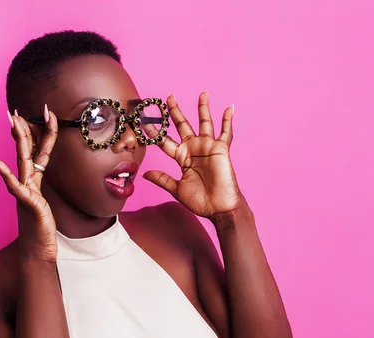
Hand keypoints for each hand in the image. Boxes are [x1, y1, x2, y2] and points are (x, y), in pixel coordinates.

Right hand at [0, 106, 58, 262]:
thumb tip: (37, 177)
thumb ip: (38, 189)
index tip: (48, 112)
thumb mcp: (42, 203)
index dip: (46, 132)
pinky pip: (17, 188)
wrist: (37, 253)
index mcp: (35, 181)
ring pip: (23, 162)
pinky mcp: (29, 205)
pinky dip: (6, 175)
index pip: (41, 151)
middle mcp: (29, 184)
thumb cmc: (40, 228)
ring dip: (18, 141)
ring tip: (13, 122)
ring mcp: (27, 193)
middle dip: (23, 129)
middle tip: (15, 108)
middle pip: (27, 151)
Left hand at [143, 93, 243, 218]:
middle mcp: (194, 149)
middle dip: (175, 112)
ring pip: (204, 123)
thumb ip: (163, 179)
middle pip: (183, 126)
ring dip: (203, 108)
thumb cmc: (201, 201)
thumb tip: (145, 175)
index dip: (155, 132)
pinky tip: (228, 108)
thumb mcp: (177, 189)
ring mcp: (208, 147)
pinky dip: (228, 121)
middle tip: (168, 98)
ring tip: (203, 93)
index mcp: (182, 157)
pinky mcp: (221, 149)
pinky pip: (226, 132)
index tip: (144, 122)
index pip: (165, 141)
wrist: (219, 208)